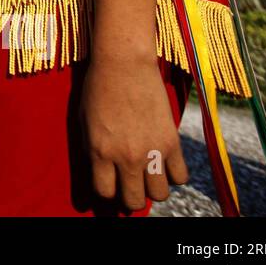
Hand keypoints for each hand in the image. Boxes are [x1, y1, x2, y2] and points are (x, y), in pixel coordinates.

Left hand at [80, 54, 187, 209]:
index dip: (106, 192)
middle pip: (134, 201)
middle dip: (130, 198)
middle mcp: (126, 157)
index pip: (105, 193)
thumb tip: (99, 175)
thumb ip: (92, 151)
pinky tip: (164, 163)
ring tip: (148, 176)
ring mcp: (151, 150)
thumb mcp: (84, 122)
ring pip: (159, 195)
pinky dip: (173, 175)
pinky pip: (180, 177)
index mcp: (99, 151)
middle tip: (130, 185)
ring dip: (153, 189)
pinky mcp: (172, 141)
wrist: (124, 63)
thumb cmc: (98, 88)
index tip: (109, 183)